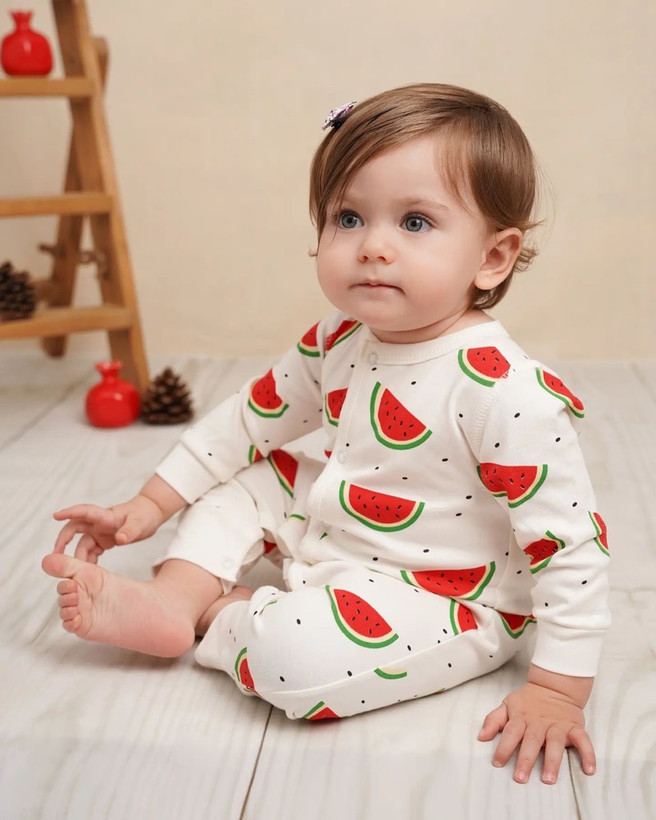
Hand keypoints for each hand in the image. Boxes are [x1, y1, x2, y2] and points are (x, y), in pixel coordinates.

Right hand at [53, 495, 164, 562]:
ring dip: (78, 556)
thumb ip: (130, 531)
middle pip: (75, 528)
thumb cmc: (144, 515)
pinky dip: (88, 560)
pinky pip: (91, 550)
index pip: (85, 511)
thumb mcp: (140, 523)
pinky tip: (88, 572)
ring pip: (83, 543)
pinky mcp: (104, 539)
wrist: (150, 514)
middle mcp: (99, 522)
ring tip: (75, 572)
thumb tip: (120, 539)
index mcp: (106, 515)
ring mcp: (100, 531)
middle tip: (55, 555)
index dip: (70, 512)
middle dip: (63, 540)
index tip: (55, 516)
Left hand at [478, 667, 595, 784]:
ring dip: (552, 761)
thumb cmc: (529, 700)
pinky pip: (583, 740)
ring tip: (549, 779)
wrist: (555, 685)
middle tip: (520, 778)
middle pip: (532, 740)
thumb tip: (481, 737)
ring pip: (555, 743)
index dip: (503, 747)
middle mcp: (539, 722)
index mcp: (522, 717)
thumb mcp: (508, 704)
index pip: (511, 732)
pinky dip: (588, 754)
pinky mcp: (574, 727)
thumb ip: (493, 720)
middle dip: (526, 759)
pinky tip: (589, 769)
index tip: (497, 763)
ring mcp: (558, 725)